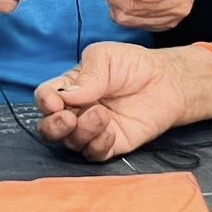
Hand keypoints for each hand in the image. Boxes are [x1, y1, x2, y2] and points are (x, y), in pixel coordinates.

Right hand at [33, 42, 195, 160]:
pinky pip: (94, 154)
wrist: (166, 81)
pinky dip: (98, 144)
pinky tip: (111, 129)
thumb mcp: (105, 57)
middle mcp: (76, 111)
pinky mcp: (111, 145)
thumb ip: (86, 75)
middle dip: (53, 126)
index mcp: (69, 88)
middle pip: (50, 128)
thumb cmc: (133, 65)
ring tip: (101, 114)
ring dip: (82, 131)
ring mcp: (92, 130)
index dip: (45, 102)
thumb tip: (65, 96)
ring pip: (71, 142)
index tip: (55, 102)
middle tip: (68, 118)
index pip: (45, 97)